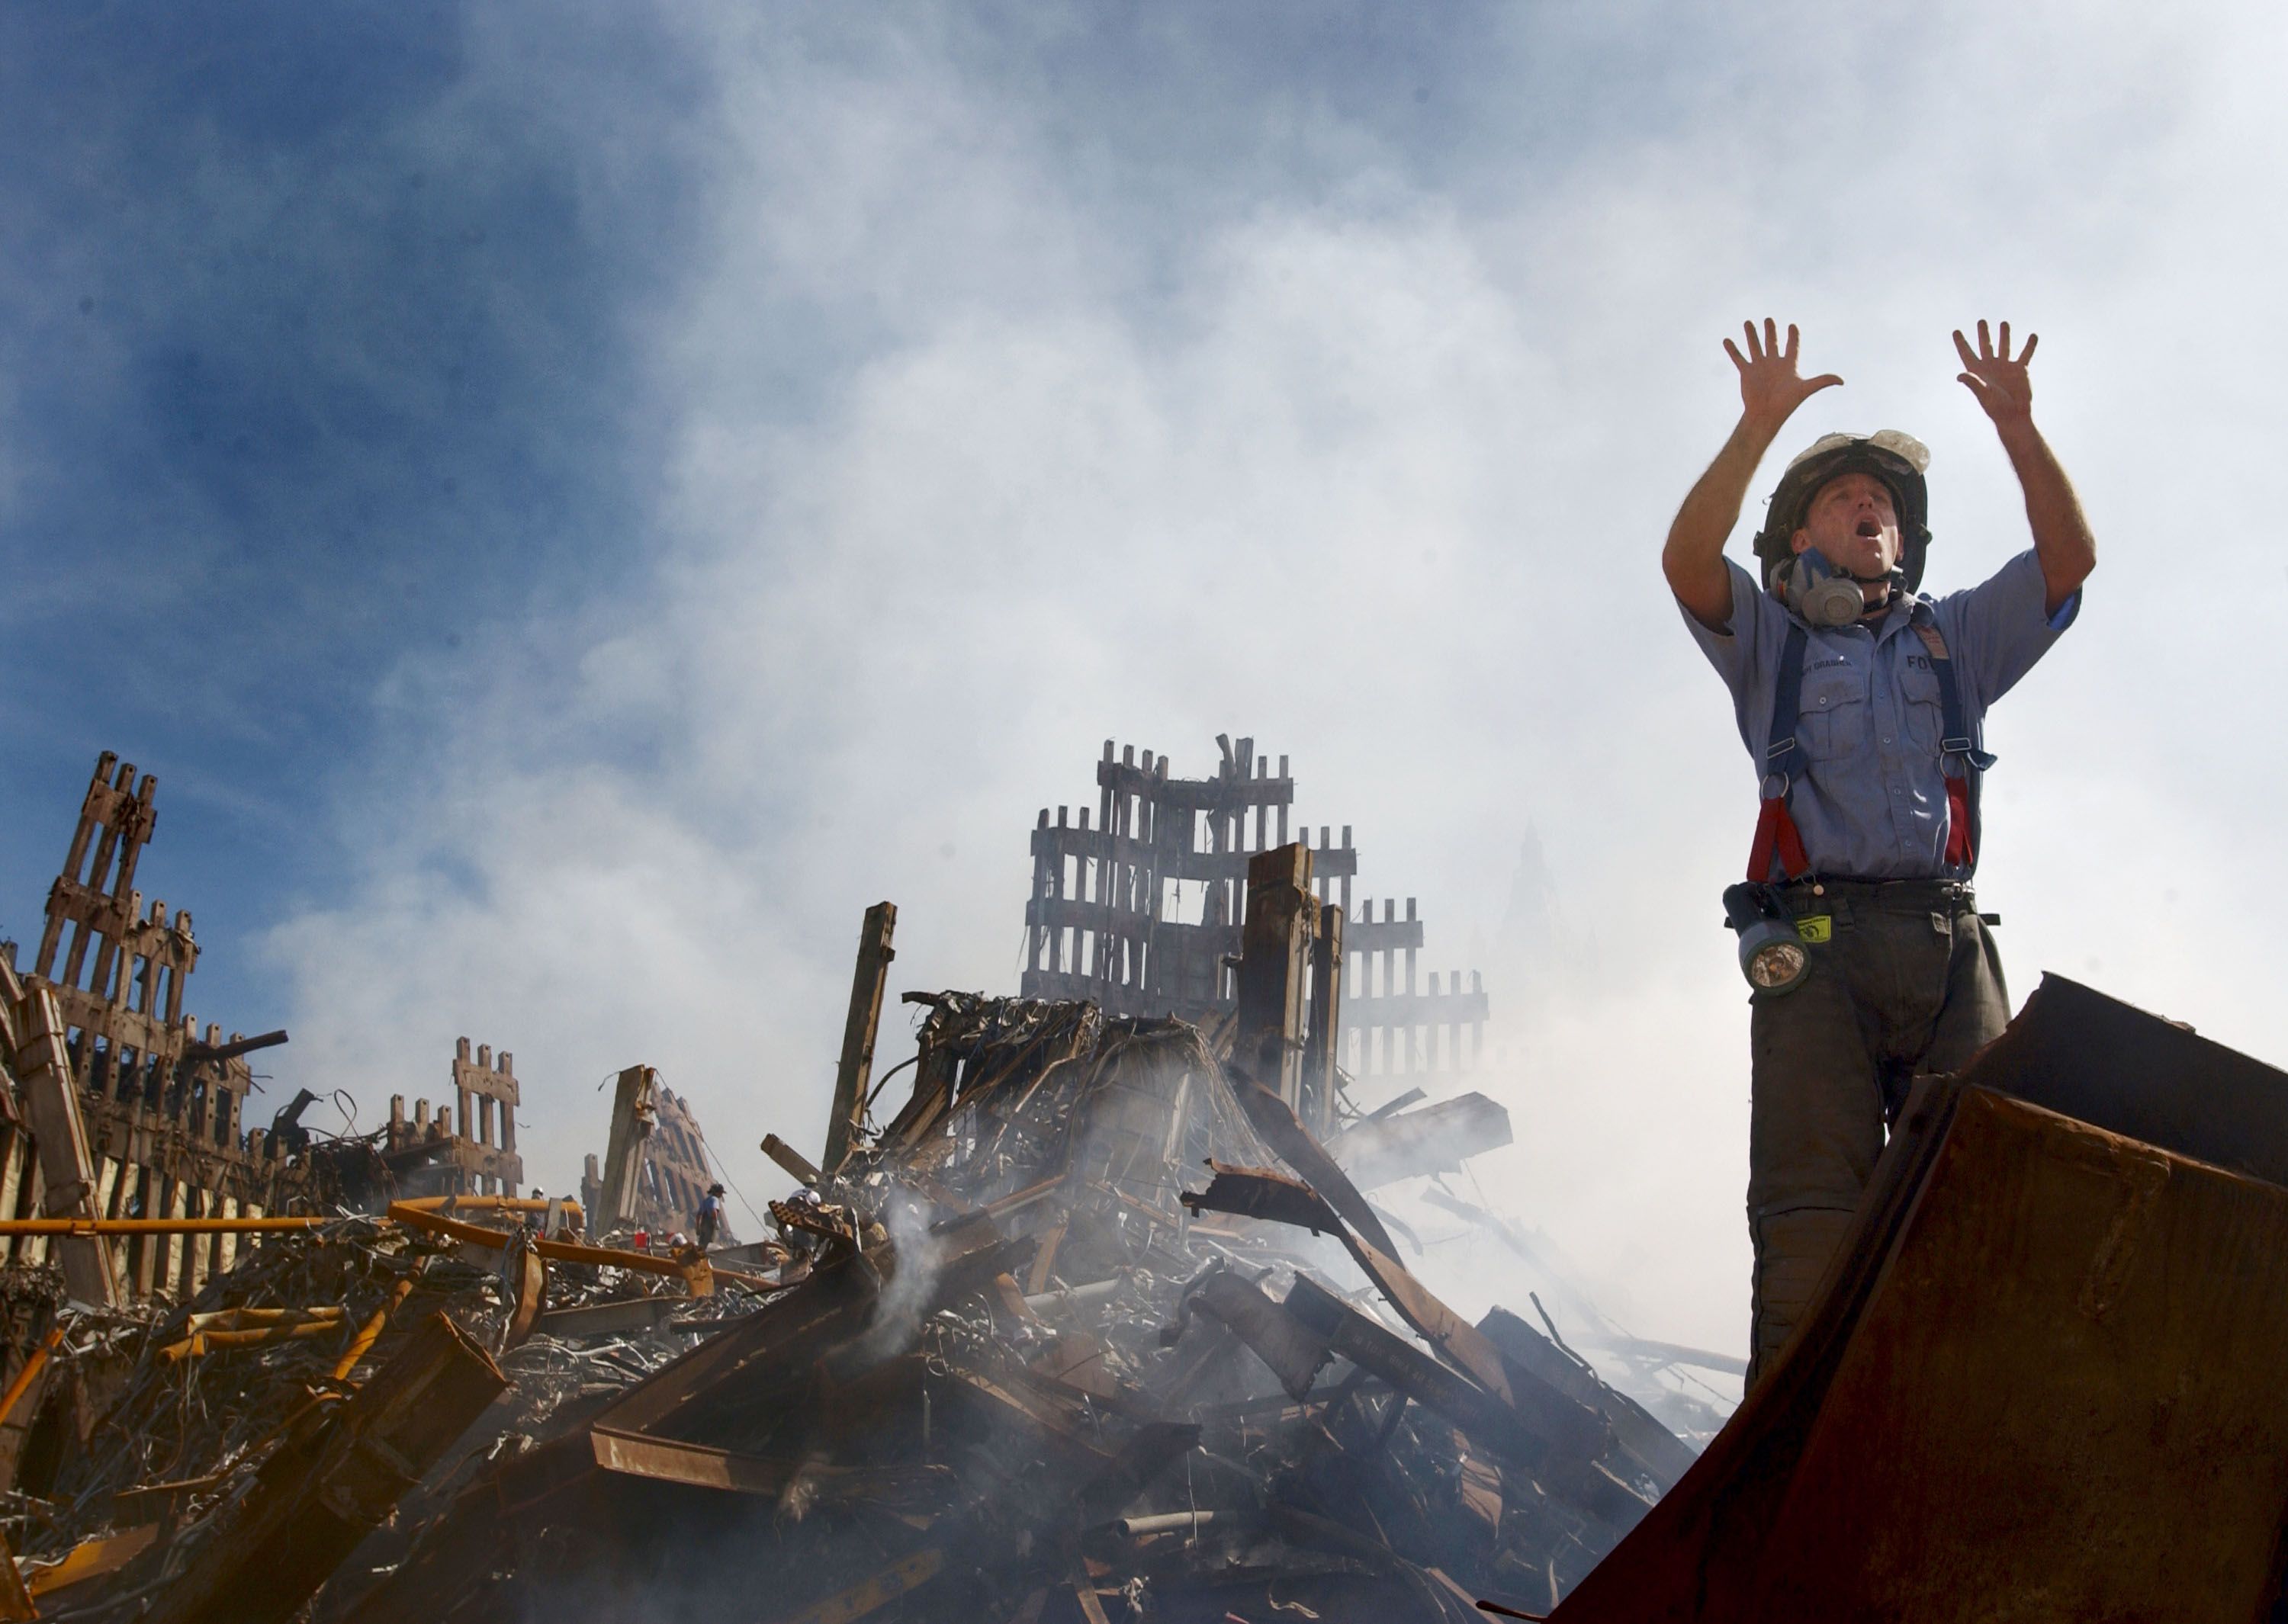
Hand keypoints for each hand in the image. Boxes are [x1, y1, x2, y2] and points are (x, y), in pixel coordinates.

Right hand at [1724, 319, 1841, 431]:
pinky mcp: (1746, 372)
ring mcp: (1759, 367)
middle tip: (1769, 320)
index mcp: (1788, 365)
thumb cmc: (1786, 404)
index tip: (1792, 326)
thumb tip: (1842, 380)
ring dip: (1751, 335)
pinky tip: (1726, 340)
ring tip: (1748, 323)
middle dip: (1771, 331)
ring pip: (1754, 346)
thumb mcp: (1805, 389)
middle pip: (1772, 343)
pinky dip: (1732, 349)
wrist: (1765, 415)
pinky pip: (1738, 357)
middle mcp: (1773, 364)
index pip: (1792, 347)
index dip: (1793, 336)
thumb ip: (1822, 381)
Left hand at [1953, 319, 2036, 428]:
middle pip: (1985, 346)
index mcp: (1978, 372)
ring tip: (2004, 323)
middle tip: (1981, 321)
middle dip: (1983, 334)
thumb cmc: (1996, 408)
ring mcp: (2006, 367)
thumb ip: (1973, 383)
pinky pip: (2025, 354)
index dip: (1961, 343)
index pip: (1967, 354)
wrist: (2015, 415)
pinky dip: (2029, 345)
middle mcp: (1991, 367)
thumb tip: (1959, 375)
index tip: (1955, 331)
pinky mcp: (2020, 370)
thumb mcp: (1984, 394)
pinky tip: (2032, 336)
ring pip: (2004, 346)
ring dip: (2004, 335)